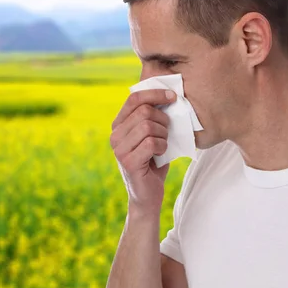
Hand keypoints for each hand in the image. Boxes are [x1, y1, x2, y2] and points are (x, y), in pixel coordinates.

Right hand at [111, 89, 175, 217]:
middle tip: (167, 132)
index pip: (134, 98)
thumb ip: (152, 116)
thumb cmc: (154, 161)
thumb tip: (169, 94)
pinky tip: (160, 155)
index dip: (155, 94)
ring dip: (164, 135)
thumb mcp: (151, 134)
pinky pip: (151, 143)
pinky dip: (162, 147)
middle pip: (145, 111)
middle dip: (163, 119)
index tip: (173, 97)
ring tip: (162, 145)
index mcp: (118, 125)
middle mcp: (114, 136)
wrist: (148, 194)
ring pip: (149, 126)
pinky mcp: (128, 162)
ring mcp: (119, 149)